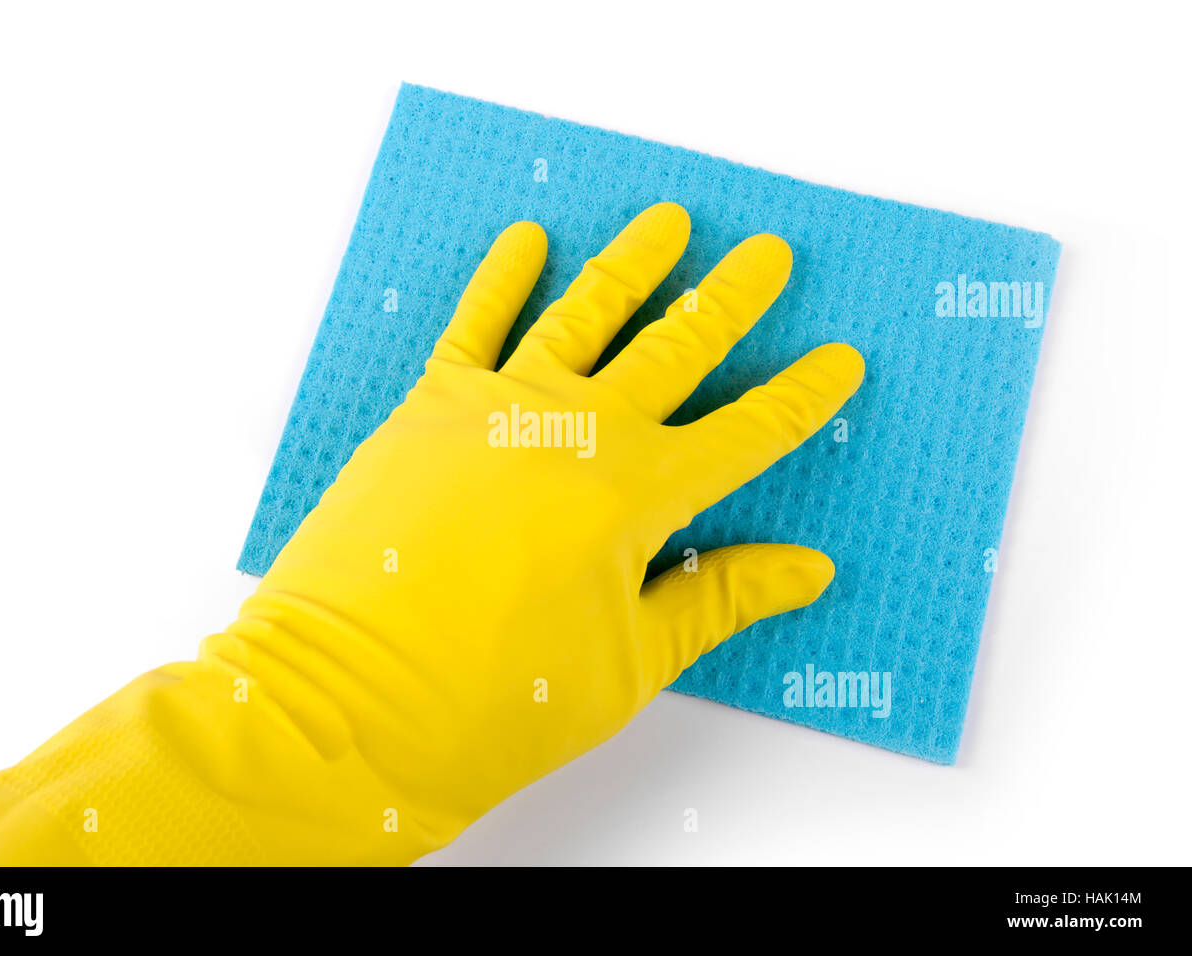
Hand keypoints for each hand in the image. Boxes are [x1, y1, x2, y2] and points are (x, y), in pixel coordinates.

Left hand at [207, 202, 865, 849]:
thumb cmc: (494, 700)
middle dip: (729, 301)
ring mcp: (501, 410)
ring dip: (633, 266)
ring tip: (669, 221)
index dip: (799, 398)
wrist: (352, 703)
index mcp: (637, 496)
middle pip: (675, 350)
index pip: (745, 435)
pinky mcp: (429, 409)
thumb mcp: (631, 665)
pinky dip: (502, 277)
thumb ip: (719, 599)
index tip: (840, 360)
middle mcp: (578, 432)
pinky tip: (528, 240)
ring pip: (584, 315)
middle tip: (769, 255)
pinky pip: (474, 324)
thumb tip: (806, 569)